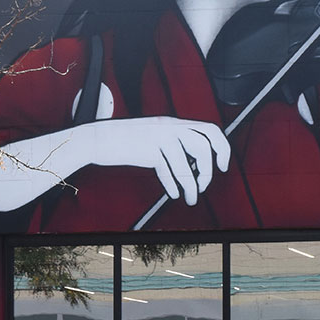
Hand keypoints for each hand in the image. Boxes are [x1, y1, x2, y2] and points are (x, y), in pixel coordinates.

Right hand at [85, 116, 230, 205]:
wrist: (97, 138)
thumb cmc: (126, 140)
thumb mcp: (155, 135)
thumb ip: (174, 144)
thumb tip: (195, 165)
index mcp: (174, 122)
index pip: (210, 130)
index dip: (222, 148)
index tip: (223, 165)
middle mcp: (170, 126)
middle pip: (203, 147)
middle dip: (208, 170)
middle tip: (204, 184)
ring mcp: (158, 137)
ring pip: (185, 164)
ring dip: (191, 186)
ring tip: (191, 197)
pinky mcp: (147, 150)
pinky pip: (167, 171)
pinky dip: (172, 185)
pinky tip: (173, 193)